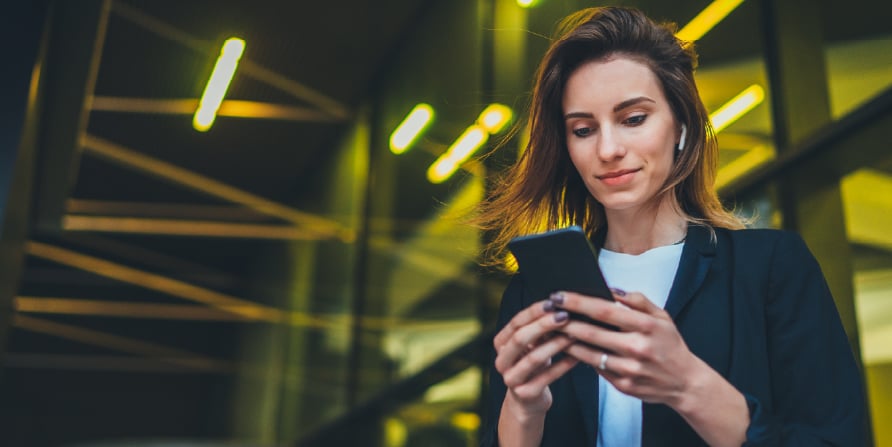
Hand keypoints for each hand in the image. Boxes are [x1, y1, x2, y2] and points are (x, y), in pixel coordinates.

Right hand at [493, 299, 578, 417]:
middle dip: (543, 325)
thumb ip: (539, 328)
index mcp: (500, 344)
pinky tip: (578, 356)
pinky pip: (547, 377)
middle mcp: (501, 361)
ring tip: (575, 334)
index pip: (515, 323)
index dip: (534, 312)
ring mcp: (511, 379)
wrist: (527, 400)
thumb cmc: (533, 365)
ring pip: (534, 358)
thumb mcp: (532, 345)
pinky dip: (563, 365)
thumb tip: (560, 305)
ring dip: (556, 344)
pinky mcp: (525, 394)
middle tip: (565, 316)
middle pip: (520, 338)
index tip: (553, 302)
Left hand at [551, 290, 697, 407]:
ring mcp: (629, 370)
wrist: (685, 383)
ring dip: (567, 341)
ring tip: (552, 330)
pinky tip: (569, 348)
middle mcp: (637, 348)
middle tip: (547, 311)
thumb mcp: (662, 317)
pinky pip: (596, 368)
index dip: (579, 302)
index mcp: (646, 327)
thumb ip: (637, 301)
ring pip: (589, 353)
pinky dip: (581, 358)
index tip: (559, 295)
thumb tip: (610, 290)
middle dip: (565, 321)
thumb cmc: (670, 344)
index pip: (605, 311)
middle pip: (592, 333)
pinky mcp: (623, 385)